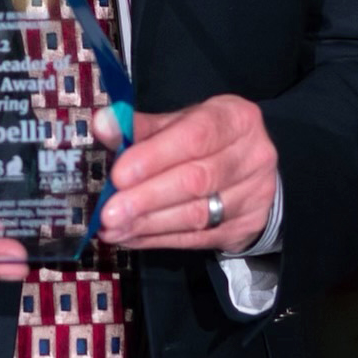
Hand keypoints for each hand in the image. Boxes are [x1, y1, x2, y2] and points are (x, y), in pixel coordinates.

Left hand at [96, 95, 277, 252]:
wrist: (250, 170)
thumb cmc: (207, 141)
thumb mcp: (179, 124)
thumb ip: (141, 127)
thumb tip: (103, 124)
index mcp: (236, 119)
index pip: (195, 137)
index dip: (154, 157)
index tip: (119, 175)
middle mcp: (253, 155)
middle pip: (195, 181)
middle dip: (146, 198)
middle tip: (109, 212)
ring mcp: (254, 195)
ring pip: (196, 215)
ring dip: (148, 224)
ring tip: (113, 228)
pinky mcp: (246, 227)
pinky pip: (196, 238)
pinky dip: (158, 239)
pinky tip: (131, 237)